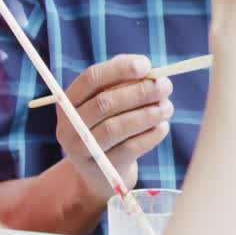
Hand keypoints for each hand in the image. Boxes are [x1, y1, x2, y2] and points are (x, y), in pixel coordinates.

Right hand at [56, 55, 173, 200]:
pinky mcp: (100, 169)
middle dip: (139, 92)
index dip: (119, 69)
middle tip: (166, 86)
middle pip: (104, 103)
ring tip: (167, 107)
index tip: (146, 65)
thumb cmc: (109, 122)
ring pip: (115, 127)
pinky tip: (163, 126)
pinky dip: (150, 135)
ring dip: (147, 114)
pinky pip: (129, 149)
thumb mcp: (110, 98)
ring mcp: (82, 150)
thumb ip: (123, 78)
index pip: (91, 78)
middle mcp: (69, 126)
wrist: (102, 169)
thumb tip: (146, 68)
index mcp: (68, 101)